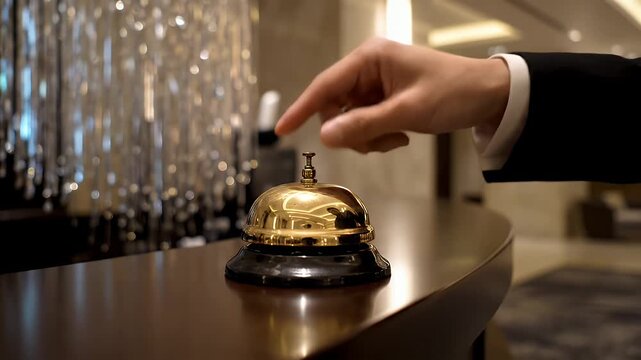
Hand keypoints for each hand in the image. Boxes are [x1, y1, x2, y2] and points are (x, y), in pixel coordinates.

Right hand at [275, 37, 509, 152]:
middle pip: (335, 107)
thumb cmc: (453, 93)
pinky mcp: (383, 99)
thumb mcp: (407, 112)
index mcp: (370, 58)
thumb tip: (325, 137)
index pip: (325, 85)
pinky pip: (364, 124)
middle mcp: (367, 68)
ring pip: (349, 120)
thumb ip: (364, 125)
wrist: (487, 96)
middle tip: (376, 142)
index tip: (282, 130)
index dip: (301, 109)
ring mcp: (375, 85)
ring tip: (395, 138)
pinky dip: (376, 136)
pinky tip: (400, 135)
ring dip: (366, 137)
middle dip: (350, 131)